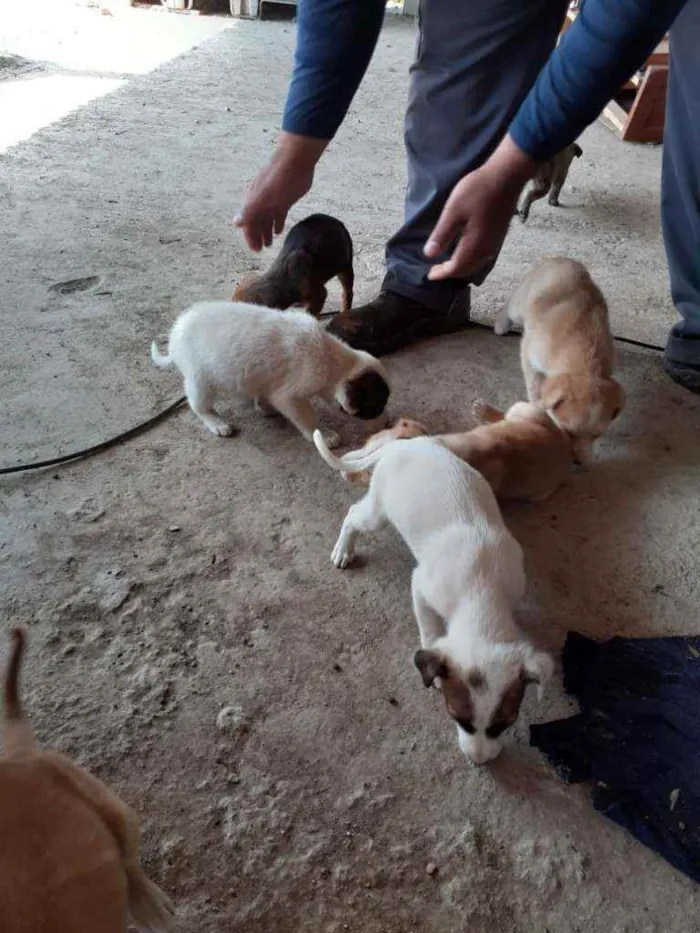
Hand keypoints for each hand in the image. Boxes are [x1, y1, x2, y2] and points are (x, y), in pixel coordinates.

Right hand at [234, 132, 327, 251]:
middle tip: (262, 250)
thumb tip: (236, 224)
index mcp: (254, 201)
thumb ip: (249, 210)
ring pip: (267, 220)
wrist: (295, 161)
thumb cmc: (277, 177)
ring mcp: (274, 201)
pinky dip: (277, 223)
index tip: (255, 250)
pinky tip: (279, 232)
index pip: (248, 223)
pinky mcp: (285, 200)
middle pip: (257, 223)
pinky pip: (279, 215)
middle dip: (258, 236)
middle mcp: (262, 202)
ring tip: (269, 244)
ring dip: (266, 232)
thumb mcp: (262, 196)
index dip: (250, 237)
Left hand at [425, 135, 537, 280]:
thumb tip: (429, 255)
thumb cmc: (477, 191)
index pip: (455, 268)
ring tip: (448, 264)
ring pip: (476, 264)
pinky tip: (465, 252)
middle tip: (436, 270)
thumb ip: (442, 234)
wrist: (507, 176)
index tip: (429, 275)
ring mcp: (495, 243)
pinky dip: (471, 260)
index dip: (442, 273)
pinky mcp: (499, 235)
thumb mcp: (454, 211)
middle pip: (467, 269)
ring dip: (461, 267)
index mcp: (473, 246)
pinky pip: (483, 256)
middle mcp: (486, 250)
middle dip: (451, 272)